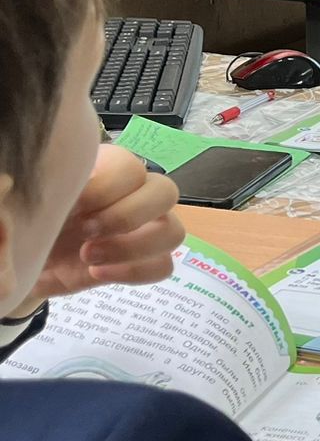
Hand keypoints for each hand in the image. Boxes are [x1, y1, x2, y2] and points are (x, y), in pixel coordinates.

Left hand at [20, 145, 183, 310]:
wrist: (24, 255)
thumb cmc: (32, 219)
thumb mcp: (34, 199)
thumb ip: (50, 188)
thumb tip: (62, 191)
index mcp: (109, 169)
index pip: (131, 167)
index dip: (106, 188)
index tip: (73, 206)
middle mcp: (135, 195)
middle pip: (166, 192)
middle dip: (126, 216)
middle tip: (85, 231)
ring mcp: (145, 230)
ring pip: (174, 232)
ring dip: (133, 247)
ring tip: (88, 256)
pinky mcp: (141, 263)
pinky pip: (164, 266)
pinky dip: (134, 271)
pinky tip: (96, 273)